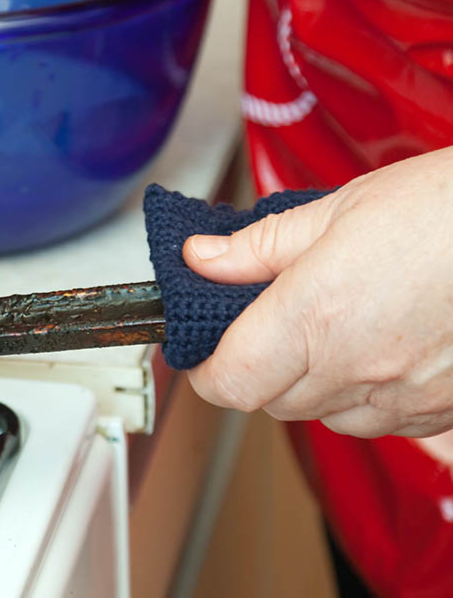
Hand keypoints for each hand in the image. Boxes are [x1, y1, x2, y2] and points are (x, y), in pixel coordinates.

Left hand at [181, 147, 452, 437]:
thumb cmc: (448, 207)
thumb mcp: (339, 208)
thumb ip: (259, 247)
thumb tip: (202, 260)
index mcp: (316, 315)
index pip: (229, 381)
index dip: (206, 370)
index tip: (205, 348)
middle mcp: (357, 366)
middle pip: (270, 401)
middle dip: (257, 368)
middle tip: (272, 321)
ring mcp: (405, 394)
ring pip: (325, 416)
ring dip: (311, 385)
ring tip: (336, 328)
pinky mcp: (442, 409)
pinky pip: (382, 423)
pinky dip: (365, 396)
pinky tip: (380, 348)